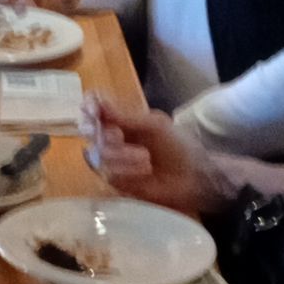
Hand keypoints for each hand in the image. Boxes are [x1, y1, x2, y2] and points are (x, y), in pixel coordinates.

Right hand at [82, 97, 231, 218]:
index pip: (94, 107)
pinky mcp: (117, 182)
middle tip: (120, 137)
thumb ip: (125, 116)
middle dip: (106, 135)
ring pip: (98, 154)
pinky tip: (144, 173)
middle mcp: (113, 138)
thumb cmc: (179, 147)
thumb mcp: (155, 125)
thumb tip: (98, 101)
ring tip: (146, 161)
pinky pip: (108, 174)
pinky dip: (127, 172)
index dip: (89, 107)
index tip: (93, 112)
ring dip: (123, 157)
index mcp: (123, 119)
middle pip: (90, 131)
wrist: (194, 178)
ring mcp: (113, 161)